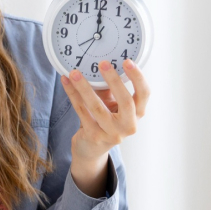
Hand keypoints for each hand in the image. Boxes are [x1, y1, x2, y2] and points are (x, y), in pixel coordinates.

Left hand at [60, 59, 149, 196]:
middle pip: (125, 101)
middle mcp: (128, 125)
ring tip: (74, 72)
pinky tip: (66, 82)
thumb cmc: (104, 120)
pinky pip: (81, 111)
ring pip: (97, 107)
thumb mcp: (112, 104)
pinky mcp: (94, 136)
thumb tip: (101, 63)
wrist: (92, 148)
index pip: (144, 94)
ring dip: (84, 87)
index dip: (138, 77)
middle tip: (103, 63)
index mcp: (137, 114)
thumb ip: (111, 87)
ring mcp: (111, 133)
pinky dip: (73, 95)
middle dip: (114, 80)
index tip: (127, 61)